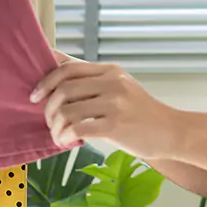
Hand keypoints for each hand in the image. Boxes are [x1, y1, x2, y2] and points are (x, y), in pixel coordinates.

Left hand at [32, 51, 178, 157]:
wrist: (171, 131)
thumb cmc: (140, 112)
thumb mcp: (119, 86)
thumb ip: (91, 79)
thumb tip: (54, 64)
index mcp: (110, 70)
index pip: (68, 68)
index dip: (46, 81)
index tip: (35, 96)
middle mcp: (112, 82)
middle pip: (64, 89)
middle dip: (48, 108)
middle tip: (49, 122)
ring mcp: (114, 103)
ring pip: (68, 111)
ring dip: (56, 127)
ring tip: (59, 135)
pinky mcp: (116, 125)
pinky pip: (78, 129)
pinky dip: (66, 137)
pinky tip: (67, 142)